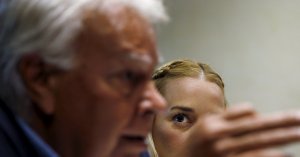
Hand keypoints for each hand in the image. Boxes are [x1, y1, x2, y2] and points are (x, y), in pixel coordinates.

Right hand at [180, 103, 299, 156]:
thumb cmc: (197, 140)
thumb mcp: (207, 122)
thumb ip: (229, 115)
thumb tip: (256, 112)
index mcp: (214, 124)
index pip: (244, 112)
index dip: (261, 114)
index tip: (281, 117)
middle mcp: (220, 138)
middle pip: (257, 127)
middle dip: (282, 122)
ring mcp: (226, 154)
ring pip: (260, 144)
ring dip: (282, 139)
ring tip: (299, 134)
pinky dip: (272, 156)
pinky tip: (286, 154)